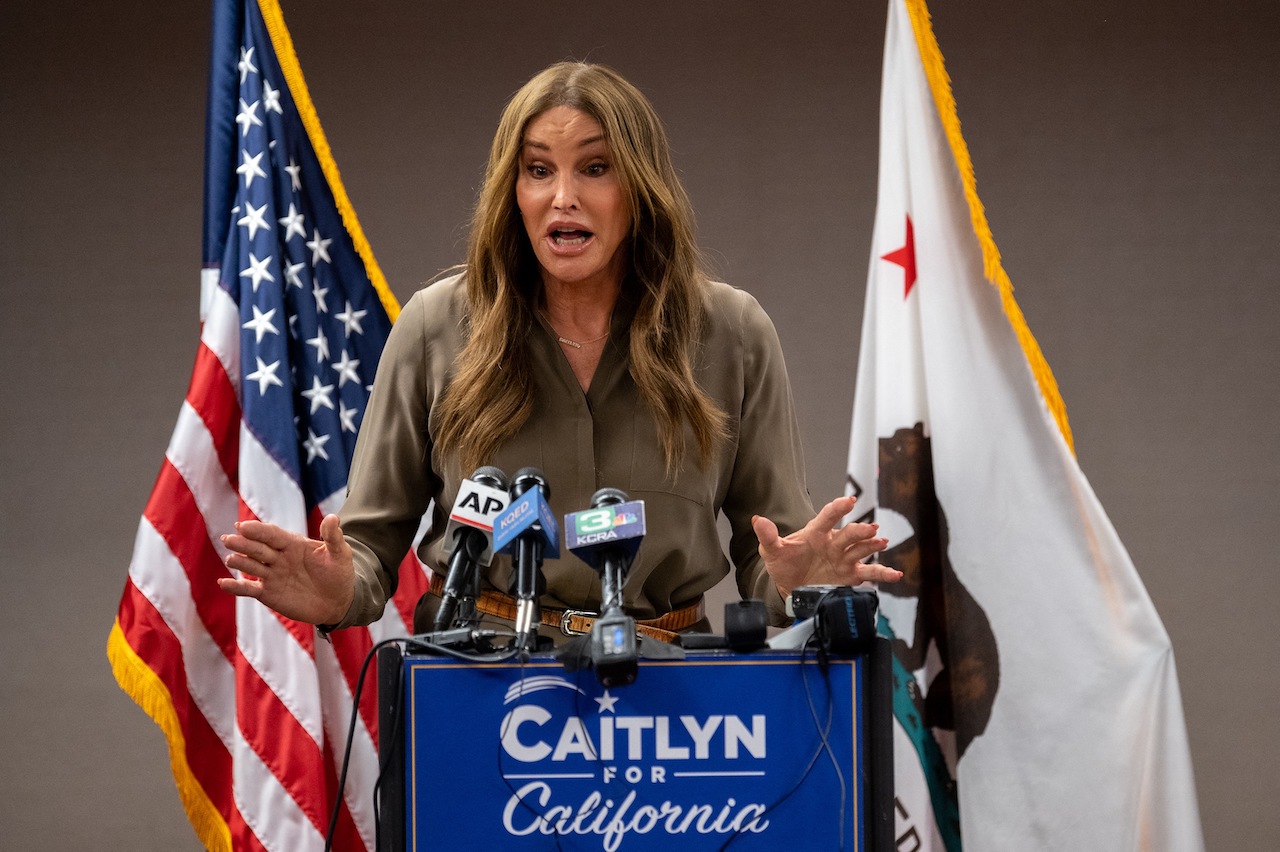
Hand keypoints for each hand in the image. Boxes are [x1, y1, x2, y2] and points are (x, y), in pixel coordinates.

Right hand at [217, 514, 354, 624]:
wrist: (338, 601)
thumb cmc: (339, 573)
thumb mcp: (340, 554)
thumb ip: (333, 537)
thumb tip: (334, 517)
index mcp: (293, 544)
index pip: (272, 534)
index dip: (259, 530)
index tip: (244, 525)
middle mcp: (278, 557)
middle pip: (258, 548)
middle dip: (243, 543)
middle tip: (229, 538)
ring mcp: (271, 575)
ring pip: (251, 566)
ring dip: (239, 562)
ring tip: (230, 559)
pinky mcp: (268, 593)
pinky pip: (249, 589)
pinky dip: (235, 587)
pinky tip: (222, 583)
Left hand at [753, 495, 901, 599]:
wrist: (790, 587)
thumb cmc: (783, 564)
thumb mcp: (771, 551)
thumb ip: (767, 537)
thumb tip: (757, 520)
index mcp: (816, 533)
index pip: (828, 517)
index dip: (838, 508)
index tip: (849, 501)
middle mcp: (834, 543)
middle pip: (849, 534)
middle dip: (860, 530)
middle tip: (871, 529)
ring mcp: (844, 559)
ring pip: (862, 550)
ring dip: (873, 546)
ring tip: (882, 542)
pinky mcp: (851, 576)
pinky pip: (870, 573)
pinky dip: (884, 573)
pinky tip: (896, 574)